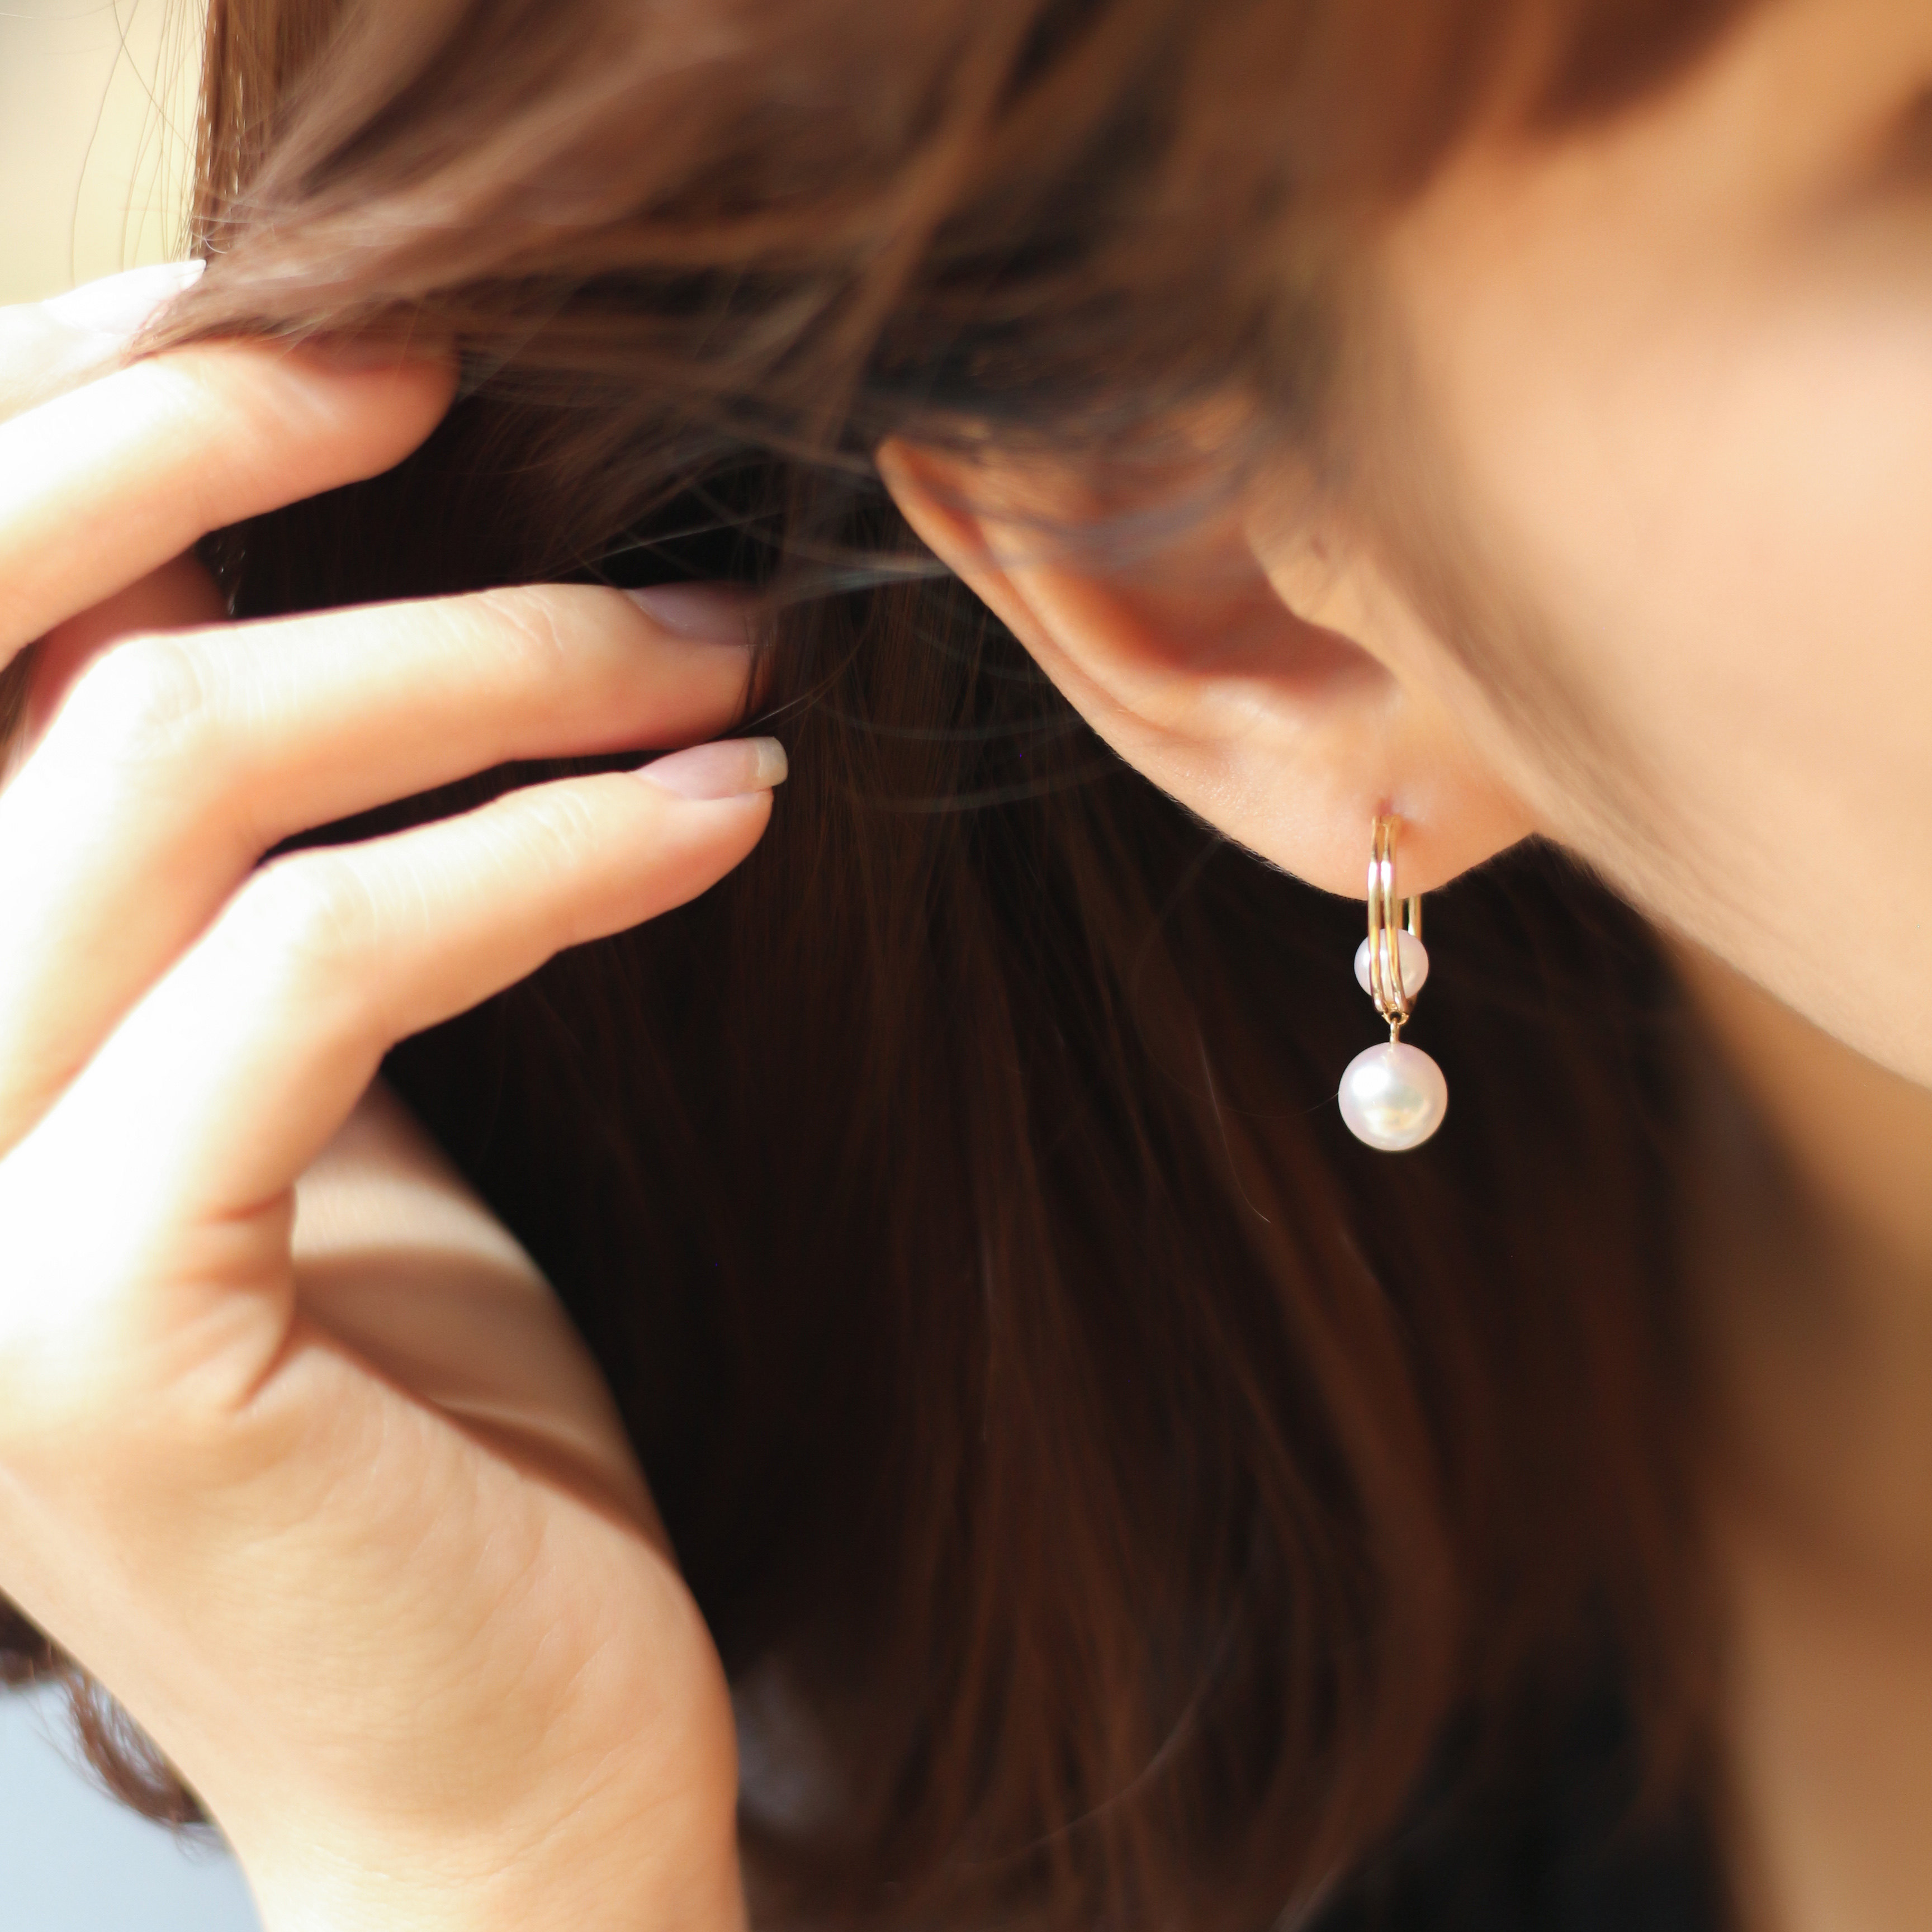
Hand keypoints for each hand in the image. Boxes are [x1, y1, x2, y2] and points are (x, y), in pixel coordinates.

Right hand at [0, 268, 766, 1931]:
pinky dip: (548, 857)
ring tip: (717, 656)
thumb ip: (233, 865)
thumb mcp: (303, 1091)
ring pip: (179, 771)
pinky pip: (318, 969)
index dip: (101, 414)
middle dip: (242, 455)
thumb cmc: (426, 1420)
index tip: (354, 336)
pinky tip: (724, 815)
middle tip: (496, 397)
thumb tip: (288, 565)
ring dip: (494, 669)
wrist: (490, 1737)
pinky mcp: (84, 1337)